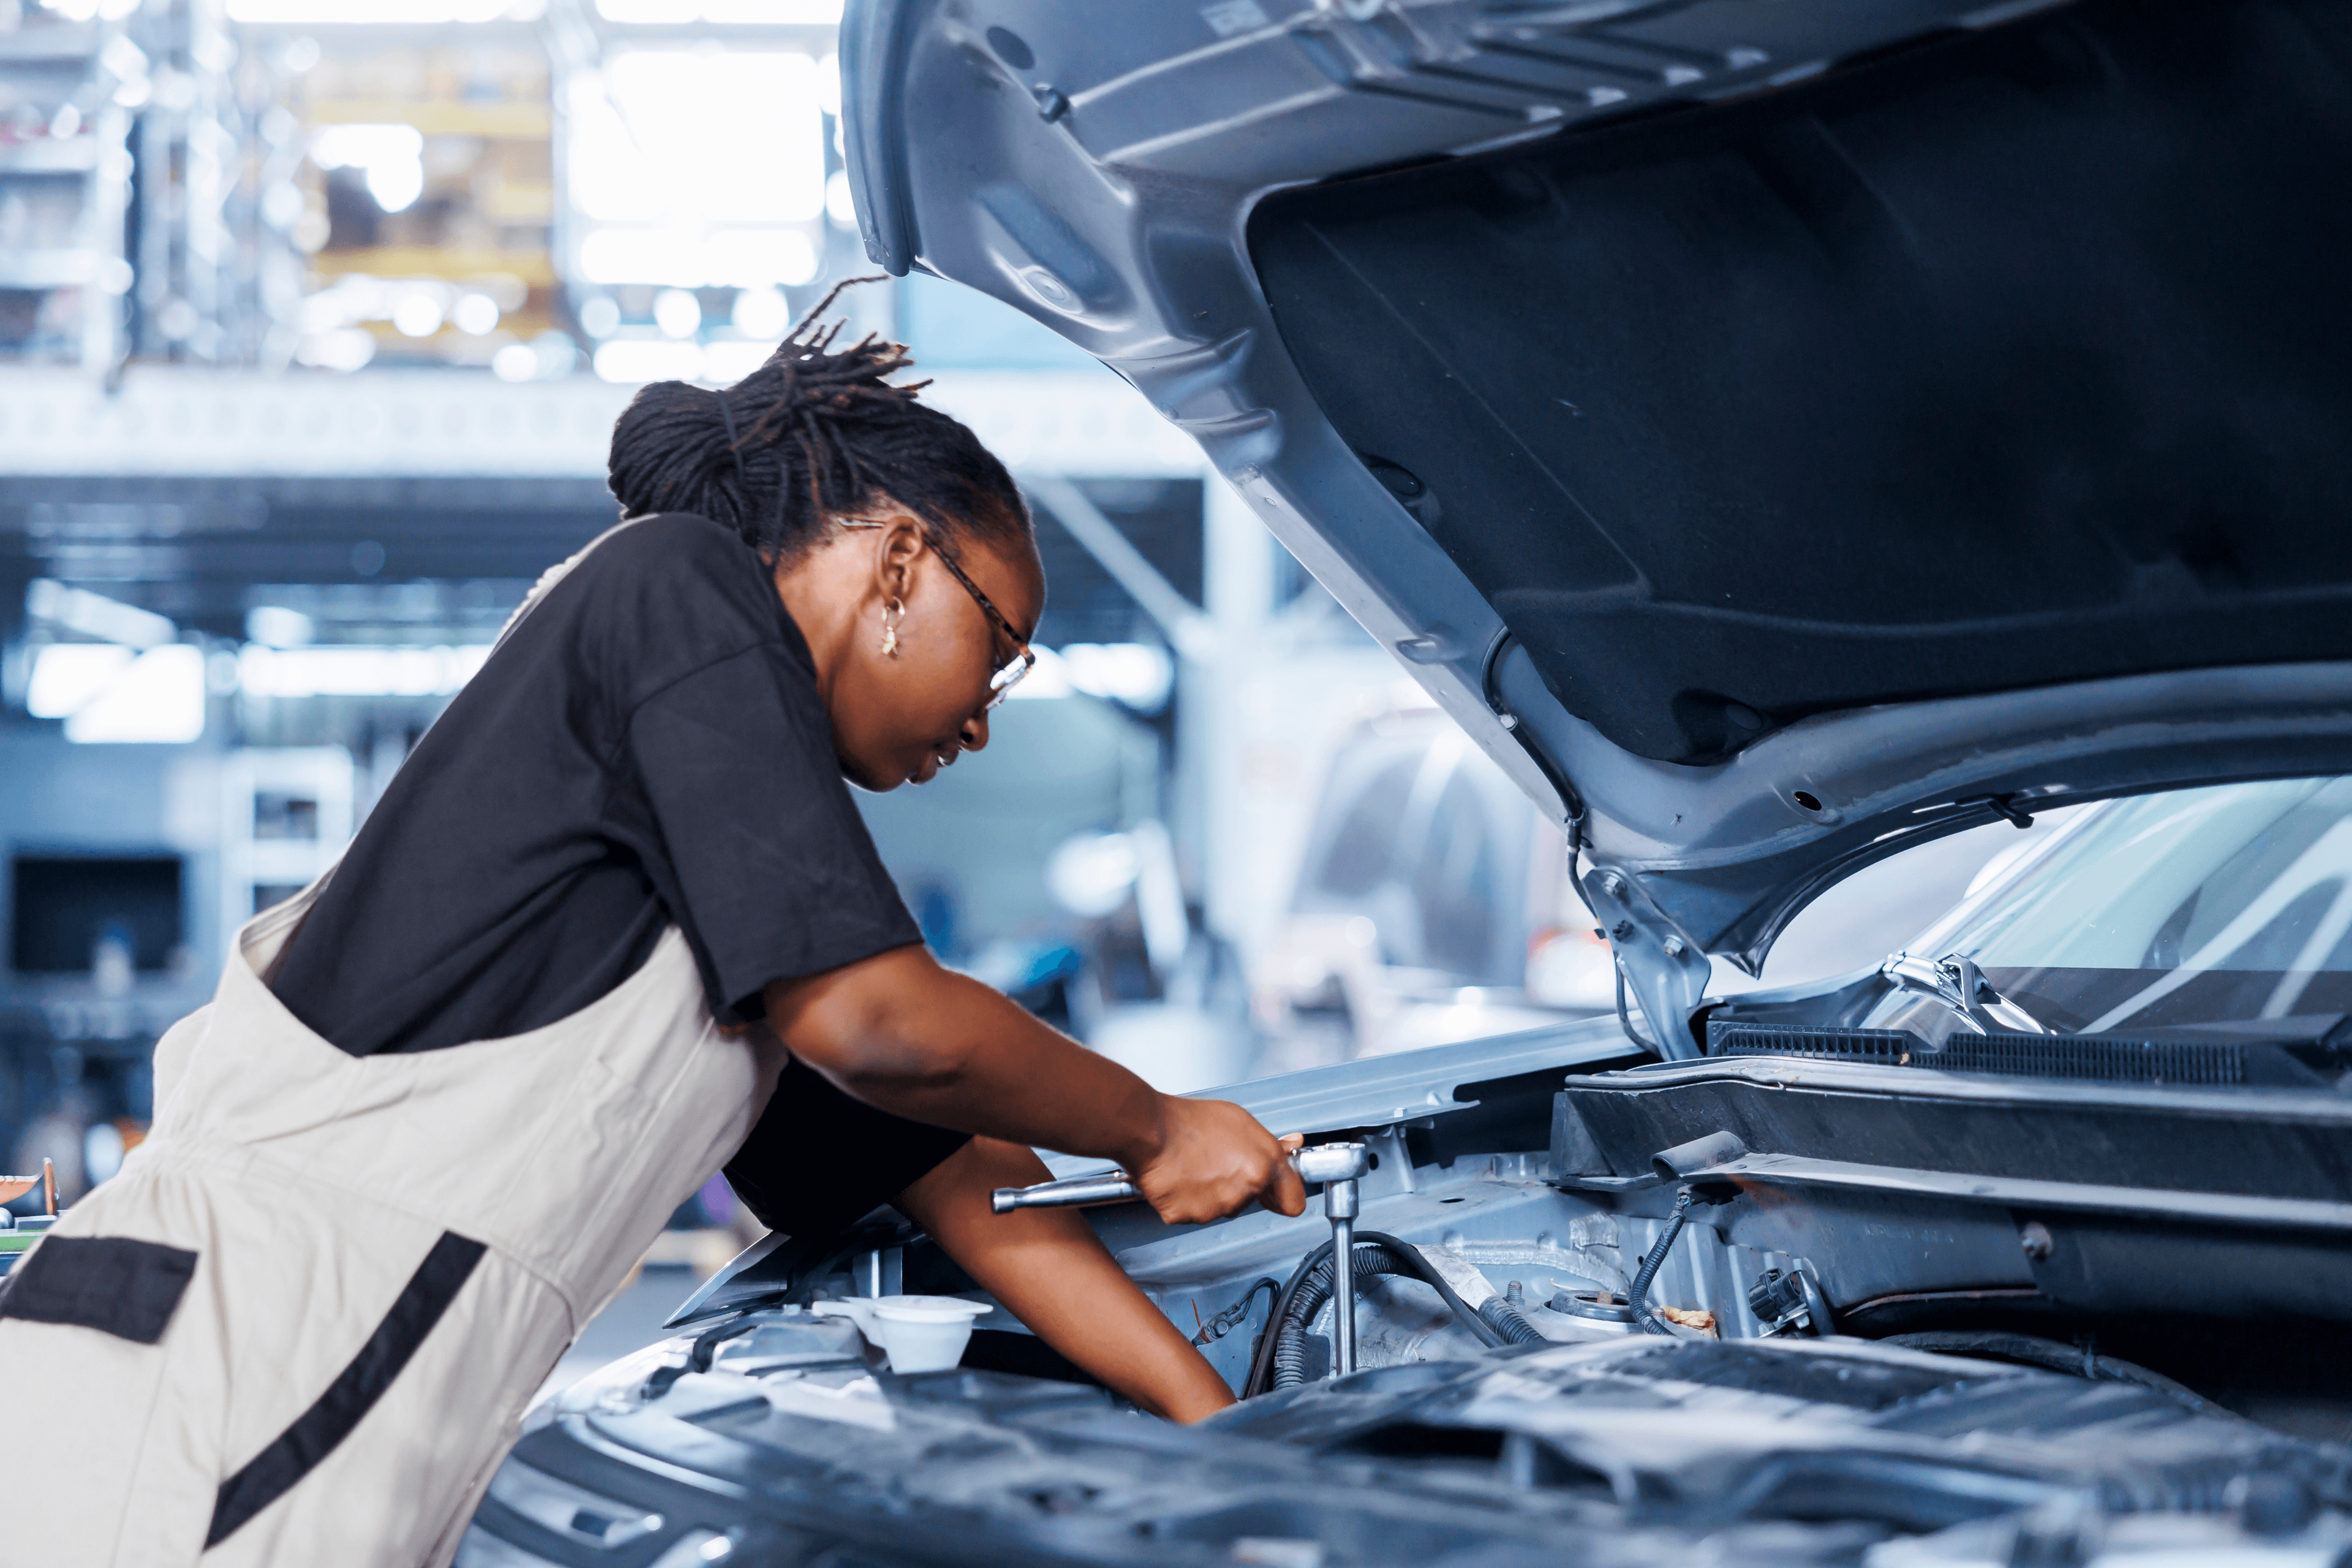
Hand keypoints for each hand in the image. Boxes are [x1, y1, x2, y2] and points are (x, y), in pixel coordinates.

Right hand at [1129, 1097, 1304, 1225]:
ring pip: (1220, 1208)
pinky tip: (1181, 1177)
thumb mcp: (1240, 1120)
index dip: (1284, 1197)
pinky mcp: (1187, 1216)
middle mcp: (1243, 1190)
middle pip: (1249, 1201)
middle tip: (1217, 1161)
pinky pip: (1192, 1213)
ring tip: (1195, 1165)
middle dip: (1238, 1185)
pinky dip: (1186, 1200)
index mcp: (1263, 1165)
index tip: (1277, 1194)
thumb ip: (1270, 1142)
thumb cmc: (1191, 1121)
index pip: (1293, 1201)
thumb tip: (1292, 1145)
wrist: (1150, 1128)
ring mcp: (1214, 1207)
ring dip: (1210, 1193)